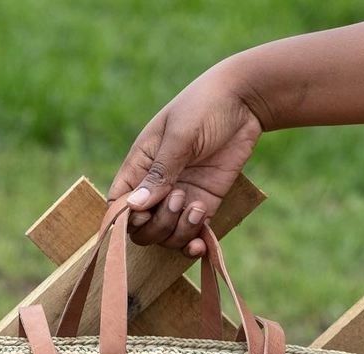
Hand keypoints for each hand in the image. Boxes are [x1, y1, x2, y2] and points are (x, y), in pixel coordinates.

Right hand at [108, 59, 262, 256]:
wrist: (245, 100)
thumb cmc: (205, 105)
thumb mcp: (179, 136)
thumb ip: (159, 172)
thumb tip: (135, 206)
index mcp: (140, 166)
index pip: (119, 204)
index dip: (124, 219)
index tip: (143, 213)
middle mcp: (156, 187)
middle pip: (142, 228)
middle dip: (158, 225)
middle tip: (179, 198)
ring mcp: (180, 198)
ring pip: (166, 236)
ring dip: (179, 232)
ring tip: (198, 208)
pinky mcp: (204, 204)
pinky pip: (191, 235)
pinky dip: (194, 244)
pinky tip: (202, 242)